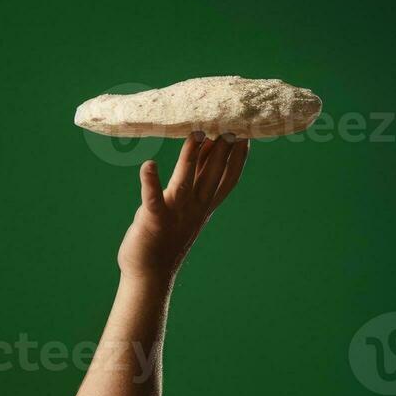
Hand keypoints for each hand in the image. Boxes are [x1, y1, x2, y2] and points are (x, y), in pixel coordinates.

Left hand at [118, 132, 249, 284]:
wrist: (149, 273)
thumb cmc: (165, 236)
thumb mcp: (186, 206)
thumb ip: (195, 181)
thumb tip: (205, 150)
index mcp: (204, 206)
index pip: (228, 179)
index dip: (239, 157)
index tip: (247, 133)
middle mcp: (195, 208)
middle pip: (213, 175)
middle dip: (223, 149)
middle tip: (229, 122)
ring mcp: (175, 214)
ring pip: (187, 181)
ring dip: (192, 157)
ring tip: (196, 133)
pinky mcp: (153, 220)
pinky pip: (152, 199)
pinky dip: (150, 181)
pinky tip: (147, 165)